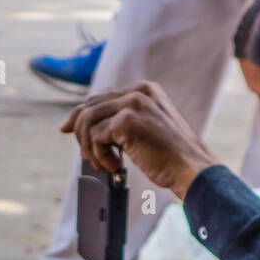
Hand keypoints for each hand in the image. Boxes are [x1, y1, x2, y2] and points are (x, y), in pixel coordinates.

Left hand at [62, 82, 217, 198]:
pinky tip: (115, 166)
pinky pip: (96, 136)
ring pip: (87, 121)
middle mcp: (138, 91)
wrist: (192, 169)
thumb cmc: (173, 157)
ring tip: (105, 164)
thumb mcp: (149, 130)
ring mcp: (133, 104)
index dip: (80, 114)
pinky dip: (100, 156)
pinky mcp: (127, 121)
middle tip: (90, 158)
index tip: (68, 129)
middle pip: (89, 107)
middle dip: (81, 134)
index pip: (100, 98)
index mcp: (144, 90)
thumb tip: (92, 127)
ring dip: (90, 148)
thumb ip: (125, 121)